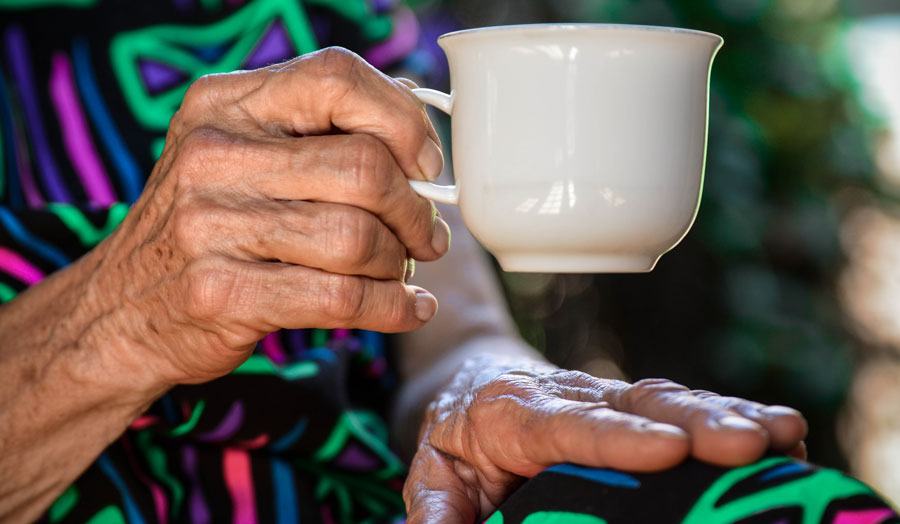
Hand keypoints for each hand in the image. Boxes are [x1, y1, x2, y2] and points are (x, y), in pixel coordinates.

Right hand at [86, 47, 449, 387]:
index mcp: (225, 104)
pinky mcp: (223, 293)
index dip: (402, 120)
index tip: (426, 164)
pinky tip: (409, 308)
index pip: (337, 77)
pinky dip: (393, 307)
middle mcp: (214, 155)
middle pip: (364, 166)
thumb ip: (313, 132)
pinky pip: (341, 298)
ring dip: (400, 262)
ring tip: (402, 271)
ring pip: (358, 237)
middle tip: (425, 235)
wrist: (119, 311)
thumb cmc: (206, 227)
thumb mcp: (237, 155)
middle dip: (414, 210)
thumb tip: (414, 124)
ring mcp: (212, 225)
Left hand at [403, 355, 806, 523]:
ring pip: (670, 399)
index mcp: (515, 412)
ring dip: (727, 415)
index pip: (568, 425)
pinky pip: (685, 408)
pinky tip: (782, 433)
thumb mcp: (433, 474)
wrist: (475, 380)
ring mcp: (609, 399)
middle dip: (695, 422)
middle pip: (635, 404)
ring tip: (783, 434)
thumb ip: (438, 512)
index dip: (617, 437)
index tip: (667, 448)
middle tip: (749, 443)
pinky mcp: (636, 409)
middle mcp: (571, 397)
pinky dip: (733, 415)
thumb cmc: (457, 435)